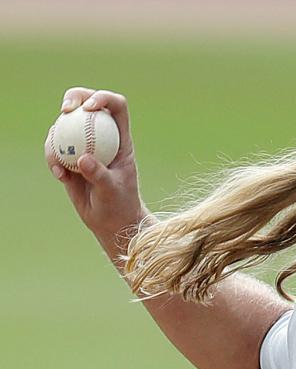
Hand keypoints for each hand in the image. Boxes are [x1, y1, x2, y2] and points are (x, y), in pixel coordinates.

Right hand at [44, 87, 148, 243]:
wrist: (111, 221)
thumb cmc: (119, 205)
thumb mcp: (112, 191)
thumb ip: (99, 174)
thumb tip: (83, 159)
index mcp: (121, 139)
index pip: (116, 107)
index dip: (103, 98)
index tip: (89, 107)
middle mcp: (102, 137)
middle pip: (87, 104)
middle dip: (74, 97)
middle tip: (65, 110)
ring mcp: (84, 146)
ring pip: (65, 125)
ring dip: (56, 137)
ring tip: (60, 164)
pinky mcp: (69, 158)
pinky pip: (54, 149)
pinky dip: (52, 159)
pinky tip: (60, 176)